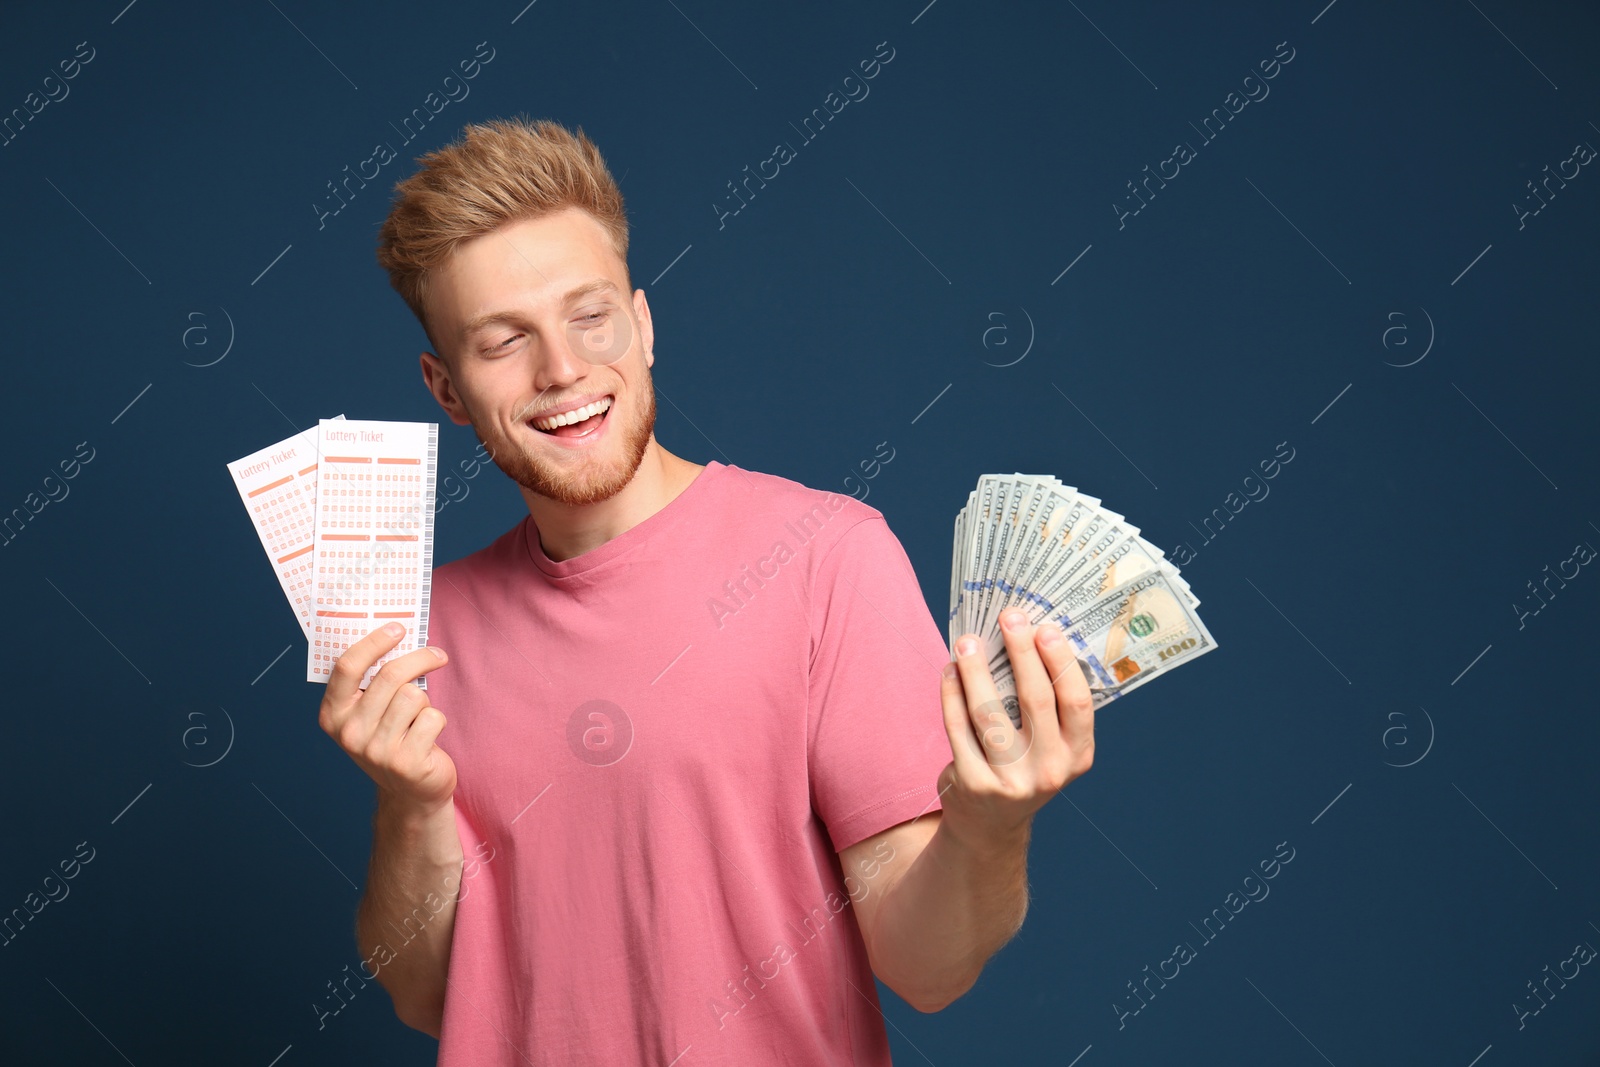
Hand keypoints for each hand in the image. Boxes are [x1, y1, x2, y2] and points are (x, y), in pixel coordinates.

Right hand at [318, 623, 456, 814]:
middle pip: (390, 675)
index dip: (374, 642)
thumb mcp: (371, 712)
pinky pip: (432, 717)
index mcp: (333, 714)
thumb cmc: (393, 738)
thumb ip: (373, 681)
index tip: (398, 627)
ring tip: (418, 719)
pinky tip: (426, 738)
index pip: (347, 666)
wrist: (410, 792)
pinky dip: (436, 722)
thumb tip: (397, 633)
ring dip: (424, 702)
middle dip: (419, 659)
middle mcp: (349, 733)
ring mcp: (376, 750)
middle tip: (437, 655)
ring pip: (414, 695)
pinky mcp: (406, 762)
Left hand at [936, 609, 1094, 848]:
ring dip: (976, 669)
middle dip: (1021, 652)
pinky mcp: (973, 784)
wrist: (989, 825)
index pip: (1076, 702)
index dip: (1060, 662)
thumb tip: (1028, 635)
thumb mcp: (1049, 744)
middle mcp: (1049, 771)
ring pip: (989, 712)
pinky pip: (958, 728)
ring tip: (967, 640)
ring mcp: (1010, 781)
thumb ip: (1047, 703)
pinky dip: (952, 694)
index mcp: (1077, 755)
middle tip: (1009, 617)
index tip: (1045, 627)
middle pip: (1034, 700)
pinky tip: (950, 670)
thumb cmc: (1022, 764)